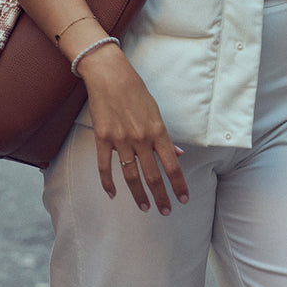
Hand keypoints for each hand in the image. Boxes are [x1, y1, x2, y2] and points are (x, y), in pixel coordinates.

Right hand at [78, 44, 189, 214]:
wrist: (109, 75)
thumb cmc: (135, 90)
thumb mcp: (155, 111)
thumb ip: (164, 136)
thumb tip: (177, 153)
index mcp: (157, 130)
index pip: (172, 165)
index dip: (179, 184)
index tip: (183, 199)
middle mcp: (140, 138)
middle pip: (153, 175)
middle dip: (161, 196)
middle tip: (165, 210)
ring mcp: (120, 140)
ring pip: (131, 175)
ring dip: (139, 194)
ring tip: (145, 207)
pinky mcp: (102, 138)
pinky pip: (104, 167)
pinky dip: (108, 183)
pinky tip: (113, 194)